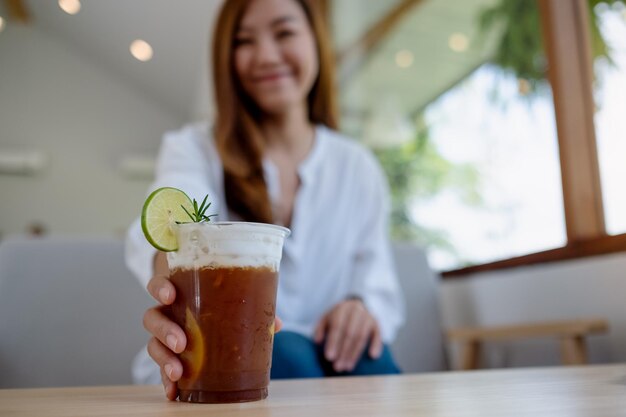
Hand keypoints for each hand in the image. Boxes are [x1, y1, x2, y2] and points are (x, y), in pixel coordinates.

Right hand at [143, 273, 282, 399]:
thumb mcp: (235, 302)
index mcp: (181, 292)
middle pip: (152, 317)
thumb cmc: (221, 304)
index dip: (160, 289)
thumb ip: (253, 309)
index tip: (170, 296)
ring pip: (153, 344)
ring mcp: (165, 336)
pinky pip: (160, 368)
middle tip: (182, 343)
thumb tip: (276, 324)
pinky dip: (166, 381)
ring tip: (178, 372)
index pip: (159, 285)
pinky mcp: (168, 356)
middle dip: (165, 330)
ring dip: (163, 358)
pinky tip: (173, 391)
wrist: (211, 318)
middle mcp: (168, 313)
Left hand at [313, 299, 382, 372]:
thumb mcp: (326, 318)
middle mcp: (356, 310)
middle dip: (343, 352)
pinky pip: (378, 334)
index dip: (333, 342)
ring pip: (362, 336)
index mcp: (342, 308)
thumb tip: (317, 341)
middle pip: (350, 333)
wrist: (355, 306)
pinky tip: (372, 356)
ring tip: (347, 367)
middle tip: (337, 367)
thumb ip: (320, 329)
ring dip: (355, 354)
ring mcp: (368, 316)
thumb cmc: (338, 317)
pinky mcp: (376, 323)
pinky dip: (376, 345)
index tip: (329, 358)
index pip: (337, 326)